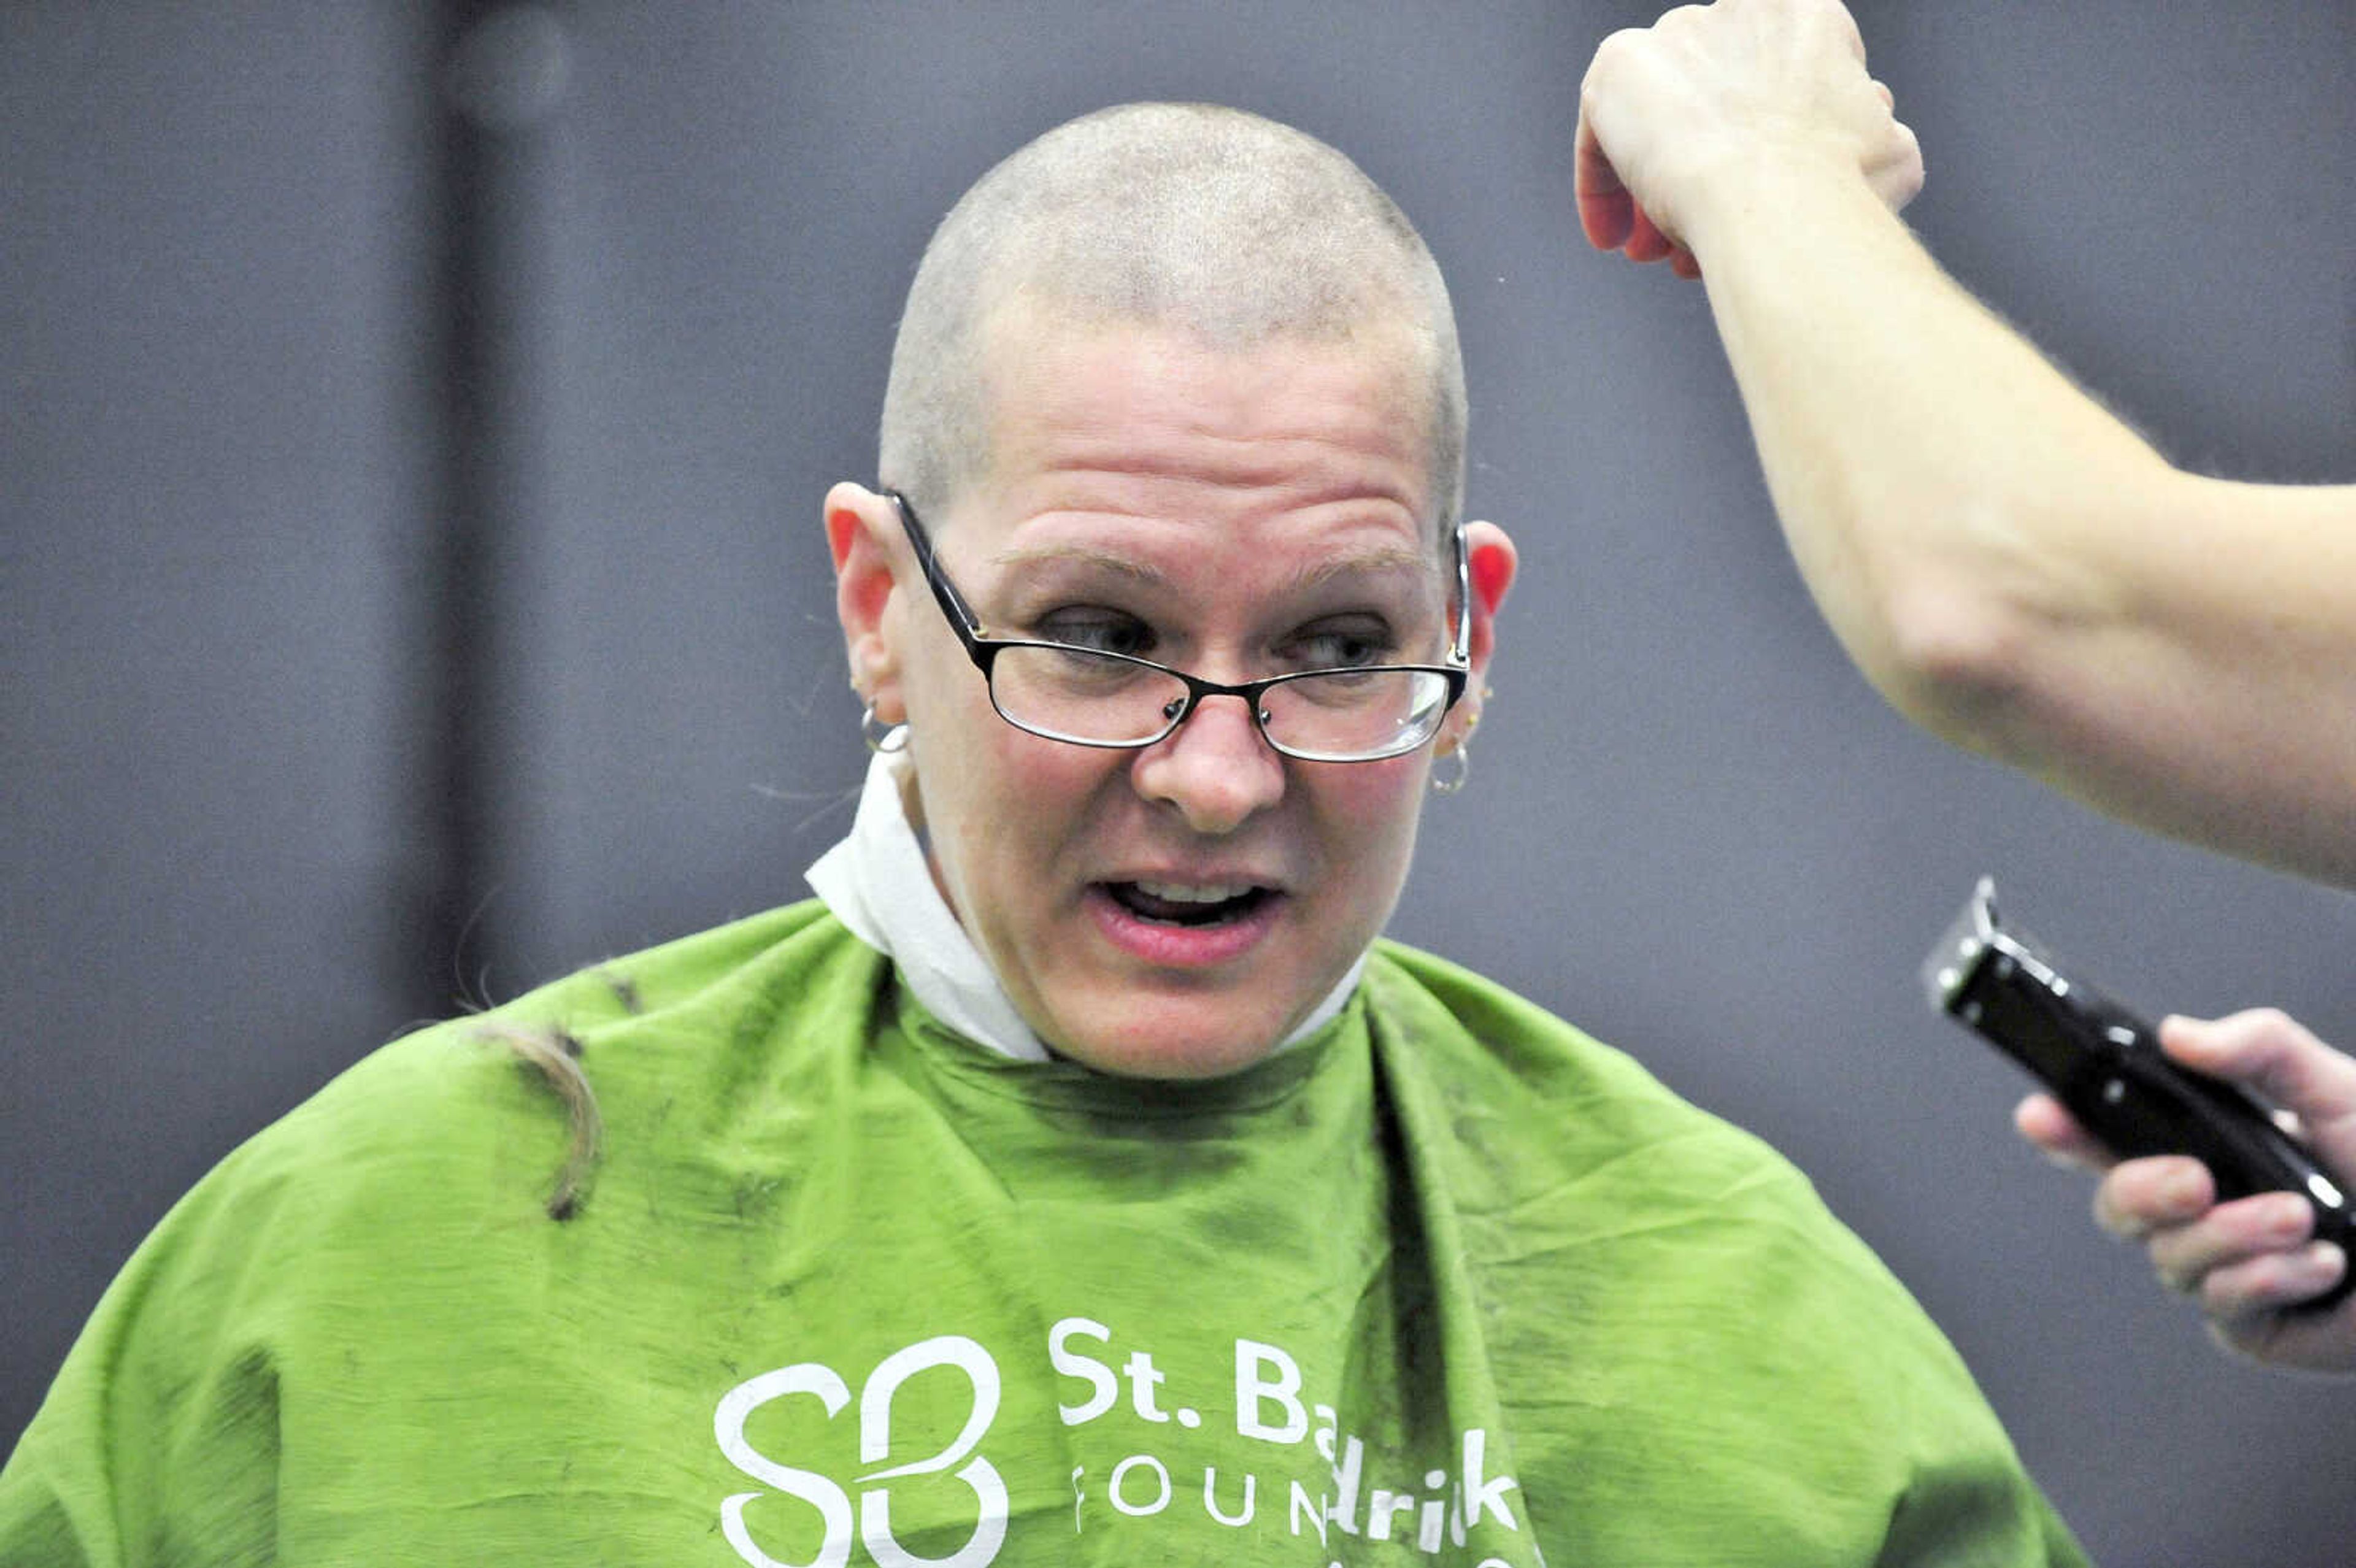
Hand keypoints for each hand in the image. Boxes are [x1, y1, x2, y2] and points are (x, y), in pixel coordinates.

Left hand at [1573, 0, 1923, 278]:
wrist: (1775, 194)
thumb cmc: (1838, 183)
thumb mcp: (1890, 151)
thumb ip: (1870, 131)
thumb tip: (1873, 131)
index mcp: (1808, 16)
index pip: (1779, 79)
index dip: (1771, 143)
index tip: (1767, 187)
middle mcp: (1740, 10)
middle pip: (1712, 105)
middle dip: (1708, 167)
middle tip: (1702, 227)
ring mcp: (1678, 35)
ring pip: (1660, 122)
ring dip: (1657, 186)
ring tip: (1664, 245)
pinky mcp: (1620, 68)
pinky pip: (1604, 133)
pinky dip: (1605, 186)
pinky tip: (1616, 232)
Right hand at [2016, 1009, 2355, 1373]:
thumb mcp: (2336, 1089)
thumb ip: (2262, 1048)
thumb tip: (2182, 1034)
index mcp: (2203, 1144)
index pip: (2109, 1135)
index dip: (2063, 1128)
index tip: (2041, 1115)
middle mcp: (2199, 1208)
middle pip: (2116, 1204)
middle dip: (2143, 1191)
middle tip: (2197, 1181)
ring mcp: (2218, 1268)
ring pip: (2170, 1258)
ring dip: (2234, 1237)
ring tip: (2303, 1221)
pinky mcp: (2249, 1323)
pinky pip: (2221, 1304)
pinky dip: (2269, 1278)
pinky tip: (2322, 1266)